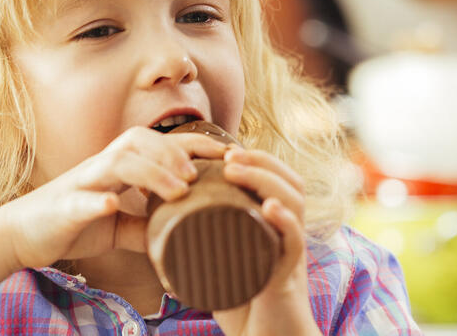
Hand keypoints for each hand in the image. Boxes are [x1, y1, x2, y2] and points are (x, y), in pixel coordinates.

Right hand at [4, 127, 227, 268]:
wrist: (23, 234)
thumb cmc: (74, 223)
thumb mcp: (120, 227)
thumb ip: (149, 226)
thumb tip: (186, 234)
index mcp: (119, 166)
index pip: (161, 142)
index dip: (194, 143)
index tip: (229, 153)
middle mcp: (102, 166)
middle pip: (139, 141)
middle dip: (173, 153)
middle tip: (198, 178)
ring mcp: (82, 183)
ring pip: (116, 162)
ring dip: (150, 173)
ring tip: (175, 191)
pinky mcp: (64, 206)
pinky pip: (80, 198)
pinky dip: (96, 200)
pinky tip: (112, 206)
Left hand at [212, 147, 320, 335]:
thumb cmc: (243, 306)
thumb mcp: (223, 265)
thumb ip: (204, 247)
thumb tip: (161, 227)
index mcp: (277, 228)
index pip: (280, 181)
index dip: (259, 160)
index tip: (227, 151)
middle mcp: (289, 236)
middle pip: (291, 183)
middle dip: (260, 162)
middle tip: (228, 156)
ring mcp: (292, 255)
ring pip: (295, 204)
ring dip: (267, 180)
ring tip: (239, 170)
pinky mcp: (289, 278)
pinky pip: (294, 244)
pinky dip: (285, 223)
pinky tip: (269, 209)